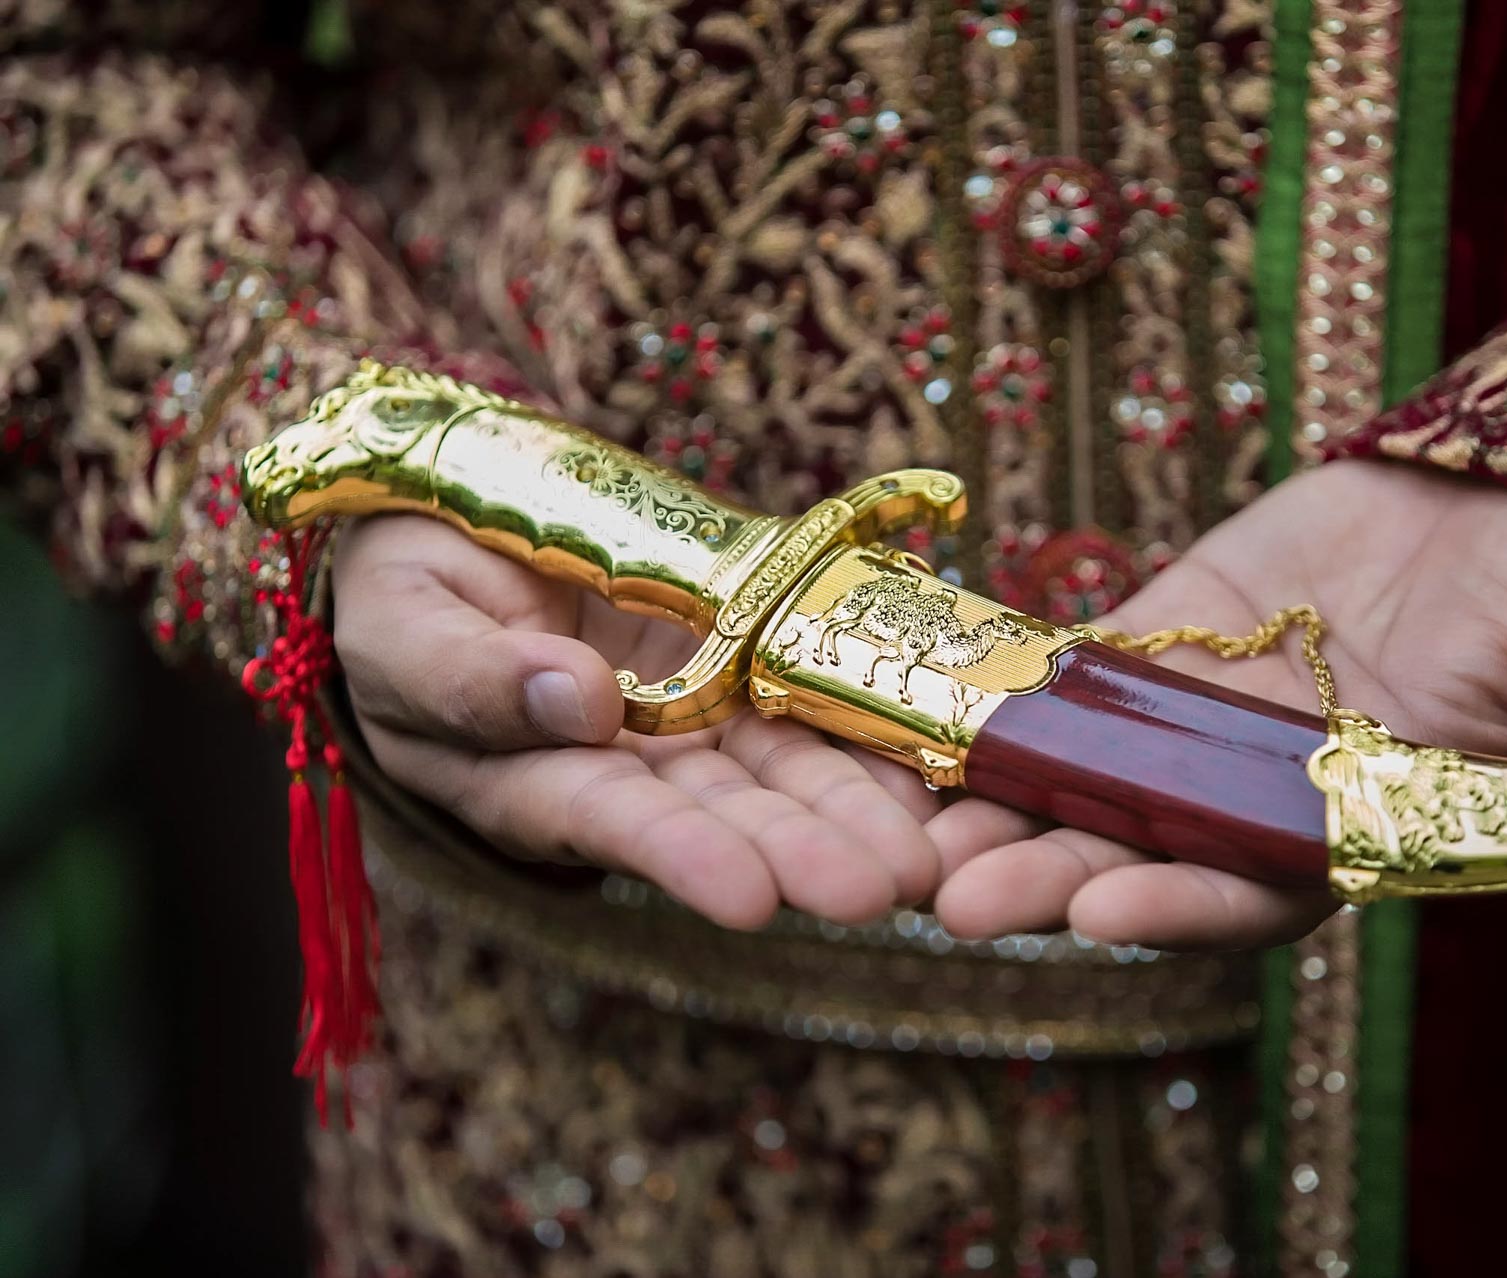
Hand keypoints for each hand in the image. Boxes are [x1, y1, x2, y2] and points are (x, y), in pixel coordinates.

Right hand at [330, 515, 945, 929]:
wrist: (449, 522)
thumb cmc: (396, 585)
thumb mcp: (403, 624)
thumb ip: (471, 674)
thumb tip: (576, 701)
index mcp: (525, 776)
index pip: (607, 823)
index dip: (682, 858)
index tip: (753, 897)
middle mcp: (622, 768)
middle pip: (720, 815)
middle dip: (802, 850)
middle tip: (884, 887)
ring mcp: (688, 721)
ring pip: (779, 772)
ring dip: (853, 810)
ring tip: (926, 854)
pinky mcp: (736, 667)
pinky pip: (809, 703)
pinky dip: (868, 736)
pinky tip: (933, 770)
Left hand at [930, 460, 1506, 946]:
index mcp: (1364, 831)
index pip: (1262, 892)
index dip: (1184, 907)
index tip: (1105, 910)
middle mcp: (1266, 797)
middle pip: (1142, 855)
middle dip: (1049, 880)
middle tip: (954, 903)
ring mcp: (1204, 722)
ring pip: (1084, 782)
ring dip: (997, 809)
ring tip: (906, 835)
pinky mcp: (1163, 639)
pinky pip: (1069, 677)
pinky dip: (998, 697)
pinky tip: (916, 711)